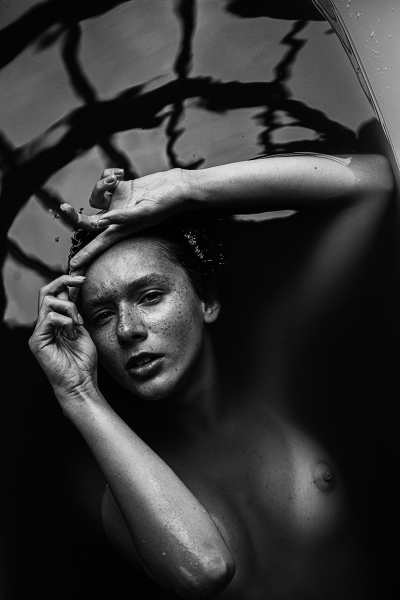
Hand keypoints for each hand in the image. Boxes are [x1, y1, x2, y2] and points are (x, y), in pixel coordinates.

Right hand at [29, 275, 97, 402]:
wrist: (81, 383)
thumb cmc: (83, 362)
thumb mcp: (82, 330)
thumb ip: (75, 313)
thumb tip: (73, 291)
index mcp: (54, 322)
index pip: (54, 294)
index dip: (67, 282)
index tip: (84, 278)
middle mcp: (44, 325)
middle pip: (45, 292)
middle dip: (63, 281)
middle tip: (81, 280)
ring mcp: (39, 333)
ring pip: (48, 302)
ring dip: (69, 308)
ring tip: (78, 324)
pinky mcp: (37, 341)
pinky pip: (49, 318)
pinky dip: (66, 322)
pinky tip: (73, 334)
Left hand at [63, 167, 193, 270]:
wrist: (178, 186)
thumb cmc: (167, 202)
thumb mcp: (145, 211)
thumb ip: (124, 216)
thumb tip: (103, 220)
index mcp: (123, 228)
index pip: (100, 244)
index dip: (86, 255)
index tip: (73, 266)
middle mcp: (117, 218)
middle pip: (88, 222)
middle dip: (74, 216)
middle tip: (63, 207)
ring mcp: (118, 203)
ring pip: (95, 198)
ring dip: (100, 185)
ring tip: (114, 178)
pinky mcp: (121, 189)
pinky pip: (104, 182)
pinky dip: (107, 175)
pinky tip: (120, 173)